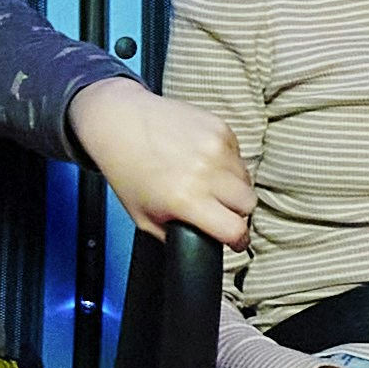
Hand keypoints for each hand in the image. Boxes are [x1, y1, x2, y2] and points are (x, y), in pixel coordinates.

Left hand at [72, 79, 255, 248]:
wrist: (119, 121)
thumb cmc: (127, 168)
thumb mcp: (143, 217)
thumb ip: (173, 237)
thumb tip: (198, 246)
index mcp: (186, 199)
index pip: (235, 229)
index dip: (237, 240)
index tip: (235, 240)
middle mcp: (205, 172)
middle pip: (249, 204)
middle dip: (237, 212)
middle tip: (220, 209)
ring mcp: (216, 147)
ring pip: (246, 178)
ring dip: (234, 186)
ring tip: (208, 182)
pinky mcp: (219, 127)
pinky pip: (238, 154)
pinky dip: (228, 162)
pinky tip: (204, 160)